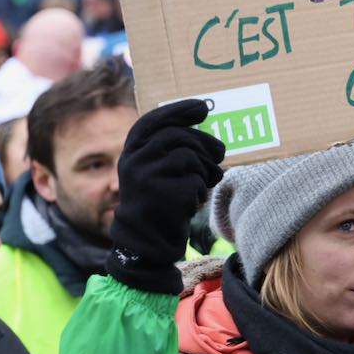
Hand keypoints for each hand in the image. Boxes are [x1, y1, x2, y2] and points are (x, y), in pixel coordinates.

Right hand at [106, 98, 225, 294]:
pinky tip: (192, 203)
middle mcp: (135, 161)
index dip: (178, 111)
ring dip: (206, 170)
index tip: (202, 108)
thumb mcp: (154, 172)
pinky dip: (201, 192)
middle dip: (205, 143)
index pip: (154, 121)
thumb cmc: (158, 204)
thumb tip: (207, 134)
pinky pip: (196, 182)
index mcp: (132, 152)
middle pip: (180, 137)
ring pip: (190, 158)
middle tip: (221, 153)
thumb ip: (169, 151)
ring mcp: (147, 178)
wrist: (146, 245)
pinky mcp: (164, 195)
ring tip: (207, 183)